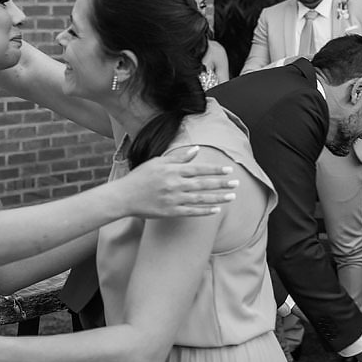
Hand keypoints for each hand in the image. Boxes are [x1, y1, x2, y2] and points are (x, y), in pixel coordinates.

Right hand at [121, 147, 237, 217]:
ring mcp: (173, 199)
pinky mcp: (170, 212)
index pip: (199, 169)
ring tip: (232, 196)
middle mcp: (175, 184)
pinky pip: (192, 212)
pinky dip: (205, 211)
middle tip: (237, 183)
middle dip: (221, 183)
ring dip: (218, 198)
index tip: (229, 170)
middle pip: (203, 184)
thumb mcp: (157, 162)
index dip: (215, 170)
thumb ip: (178, 157)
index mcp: (172, 170)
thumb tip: (196, 150)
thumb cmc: (140, 177)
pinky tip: (216, 210)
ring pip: (200, 198)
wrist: (124, 197)